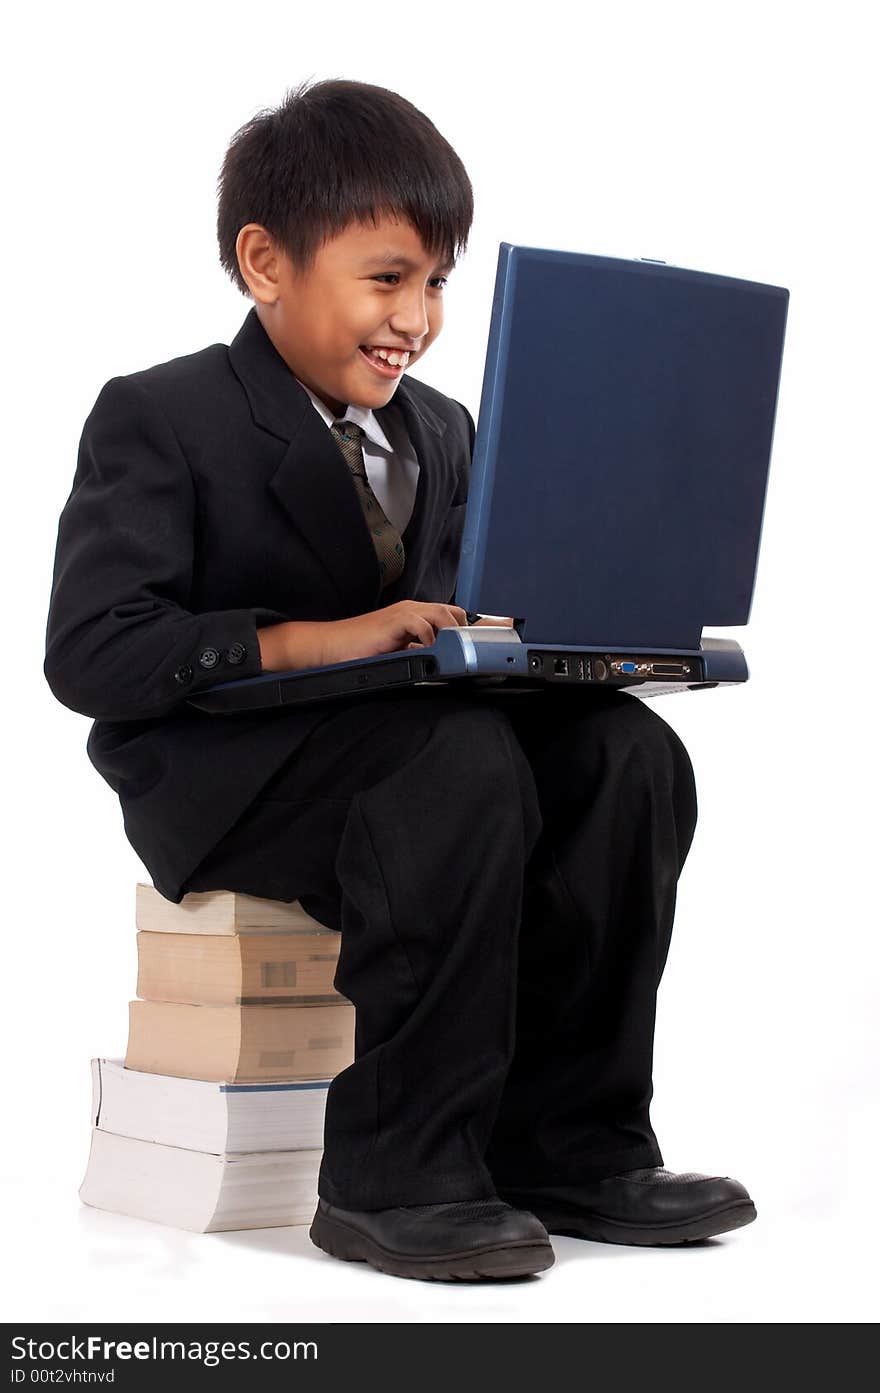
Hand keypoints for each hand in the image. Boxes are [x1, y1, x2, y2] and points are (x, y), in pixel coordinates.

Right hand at [322, 600, 469, 663]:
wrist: (333, 646)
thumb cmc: (361, 650)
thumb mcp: (398, 652)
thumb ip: (418, 652)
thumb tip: (441, 664)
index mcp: (415, 615)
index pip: (450, 615)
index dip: (466, 629)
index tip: (477, 646)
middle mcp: (413, 609)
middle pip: (454, 611)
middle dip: (464, 631)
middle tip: (466, 653)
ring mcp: (404, 613)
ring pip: (443, 613)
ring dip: (451, 633)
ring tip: (451, 653)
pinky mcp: (394, 621)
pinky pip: (422, 623)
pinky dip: (430, 639)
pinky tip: (426, 653)